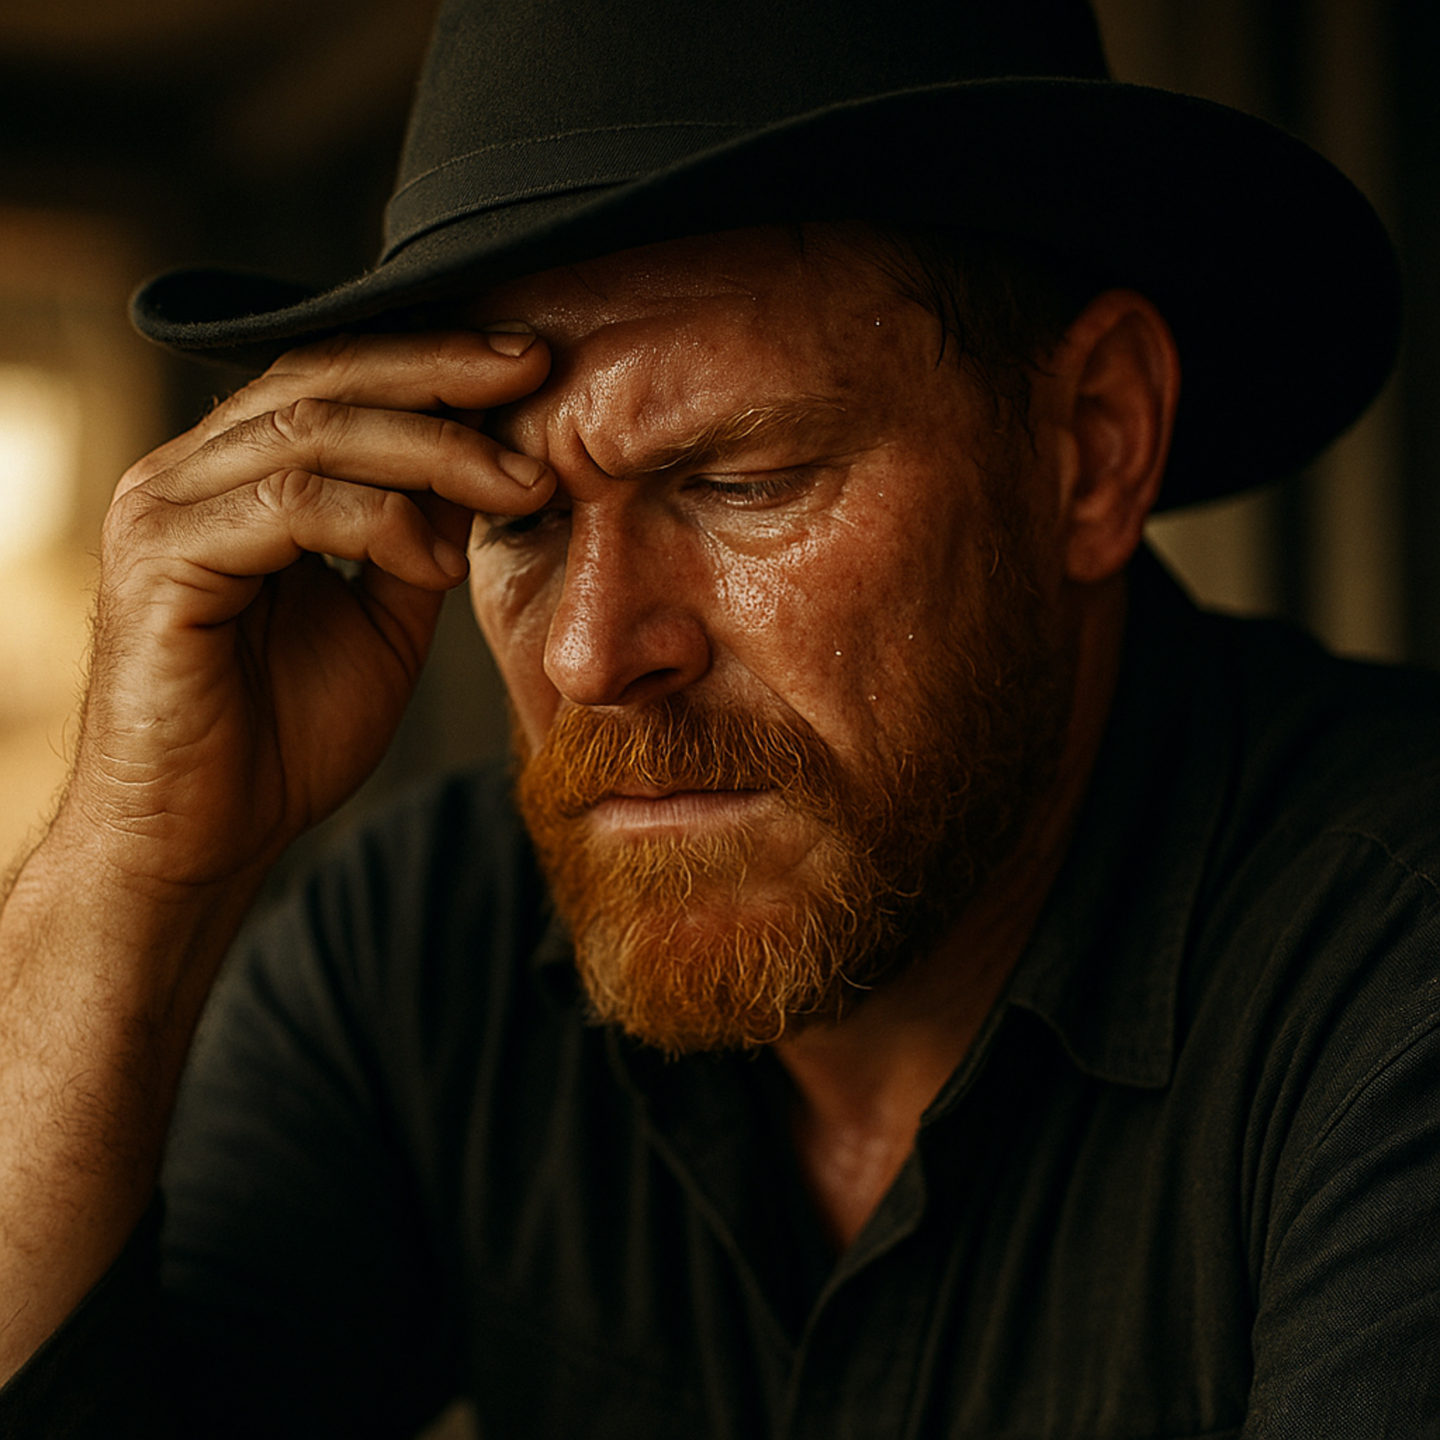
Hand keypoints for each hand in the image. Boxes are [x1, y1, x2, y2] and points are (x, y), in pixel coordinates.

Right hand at [66, 326, 552, 890]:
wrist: (205, 839)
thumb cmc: (285, 736)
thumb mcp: (384, 621)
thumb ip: (419, 538)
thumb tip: (486, 467)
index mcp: (234, 477)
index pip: (337, 379)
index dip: (434, 361)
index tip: (532, 363)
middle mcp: (188, 474)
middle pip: (324, 378)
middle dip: (442, 372)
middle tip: (532, 370)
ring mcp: (165, 509)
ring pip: (314, 431)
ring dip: (434, 450)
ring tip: (518, 486)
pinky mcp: (163, 561)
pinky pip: (288, 503)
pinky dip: (378, 521)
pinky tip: (437, 562)